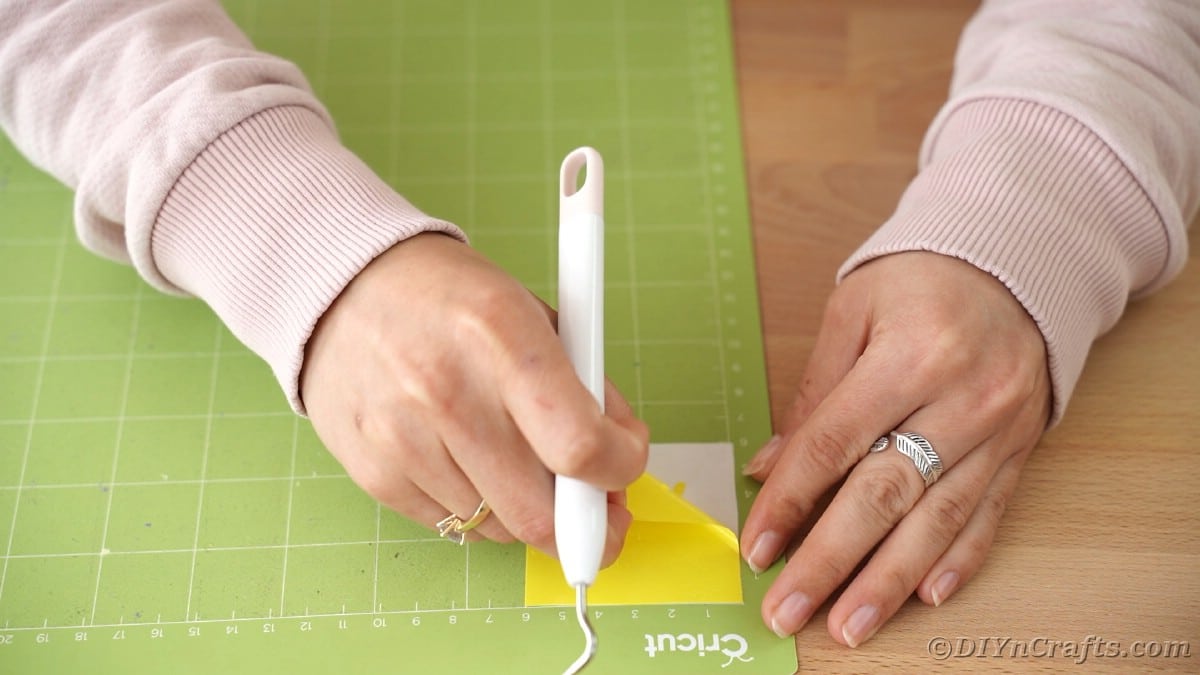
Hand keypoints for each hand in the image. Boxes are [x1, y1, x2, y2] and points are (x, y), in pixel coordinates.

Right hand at [300, 233, 648, 563]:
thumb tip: (621, 460)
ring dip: (528, 508)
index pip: (579, 446)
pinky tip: (473, 461)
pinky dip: (480, 508)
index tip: (625, 461)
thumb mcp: (534, 314)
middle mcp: (446, 392)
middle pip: (539, 513)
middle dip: (585, 522)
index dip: (620, 468)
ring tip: (521, 459)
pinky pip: (454, 526)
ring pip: (499, 527)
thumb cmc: (452, 300)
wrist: (346, 288)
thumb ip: (585, 388)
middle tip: (596, 503)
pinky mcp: (374, 473)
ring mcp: (402, 439)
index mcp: (500, 337)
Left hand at [740, 251, 1050, 645]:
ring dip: (889, 581)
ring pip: (937, 519)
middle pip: (884, 494)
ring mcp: (997, 431)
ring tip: (848, 624)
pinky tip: (924, 596)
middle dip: (831, 559)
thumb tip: (770, 469)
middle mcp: (962, 398)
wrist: (1014, 265)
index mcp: (911, 354)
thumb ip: (813, 395)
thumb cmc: (921, 282)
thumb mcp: (853, 314)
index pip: (835, 443)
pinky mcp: (1018, 451)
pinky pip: (988, 515)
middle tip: (789, 608)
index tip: (758, 547)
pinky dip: (956, 560)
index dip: (790, 500)